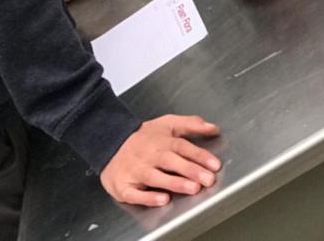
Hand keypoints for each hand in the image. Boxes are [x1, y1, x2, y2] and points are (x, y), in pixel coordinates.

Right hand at [100, 115, 220, 206]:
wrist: (108, 144)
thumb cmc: (142, 138)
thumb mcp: (166, 124)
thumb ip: (190, 124)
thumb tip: (213, 127)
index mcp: (160, 140)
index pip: (181, 145)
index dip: (199, 155)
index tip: (215, 164)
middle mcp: (148, 155)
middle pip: (170, 160)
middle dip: (190, 169)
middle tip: (208, 179)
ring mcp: (135, 171)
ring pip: (155, 177)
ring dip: (174, 183)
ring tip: (192, 188)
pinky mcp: (124, 186)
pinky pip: (136, 193)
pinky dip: (149, 197)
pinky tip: (163, 199)